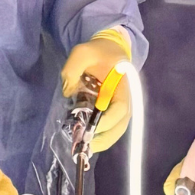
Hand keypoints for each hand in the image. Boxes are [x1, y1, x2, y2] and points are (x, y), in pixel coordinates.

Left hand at [61, 29, 131, 151]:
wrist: (109, 48)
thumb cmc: (97, 51)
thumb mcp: (82, 52)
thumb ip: (72, 68)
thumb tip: (68, 92)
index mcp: (123, 85)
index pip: (120, 108)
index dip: (108, 120)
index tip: (91, 127)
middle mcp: (126, 98)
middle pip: (122, 123)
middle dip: (106, 137)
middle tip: (88, 145)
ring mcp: (120, 104)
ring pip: (118, 127)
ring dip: (104, 139)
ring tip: (87, 146)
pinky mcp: (113, 107)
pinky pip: (112, 124)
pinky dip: (102, 133)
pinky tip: (89, 138)